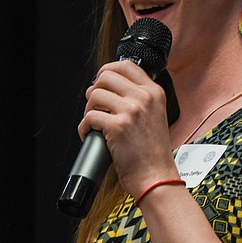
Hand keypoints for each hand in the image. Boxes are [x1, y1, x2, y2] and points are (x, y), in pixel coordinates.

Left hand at [80, 60, 177, 196]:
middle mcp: (144, 98)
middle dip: (94, 90)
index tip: (101, 82)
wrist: (156, 177)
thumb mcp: (156, 116)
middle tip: (95, 106)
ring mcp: (131, 111)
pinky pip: (89, 117)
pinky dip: (84, 127)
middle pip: (106, 76)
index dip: (108, 70)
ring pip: (94, 94)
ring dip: (88, 109)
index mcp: (155, 93)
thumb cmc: (153, 153)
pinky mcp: (118, 126)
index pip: (126, 65)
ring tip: (94, 123)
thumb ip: (139, 99)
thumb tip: (110, 87)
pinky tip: (91, 134)